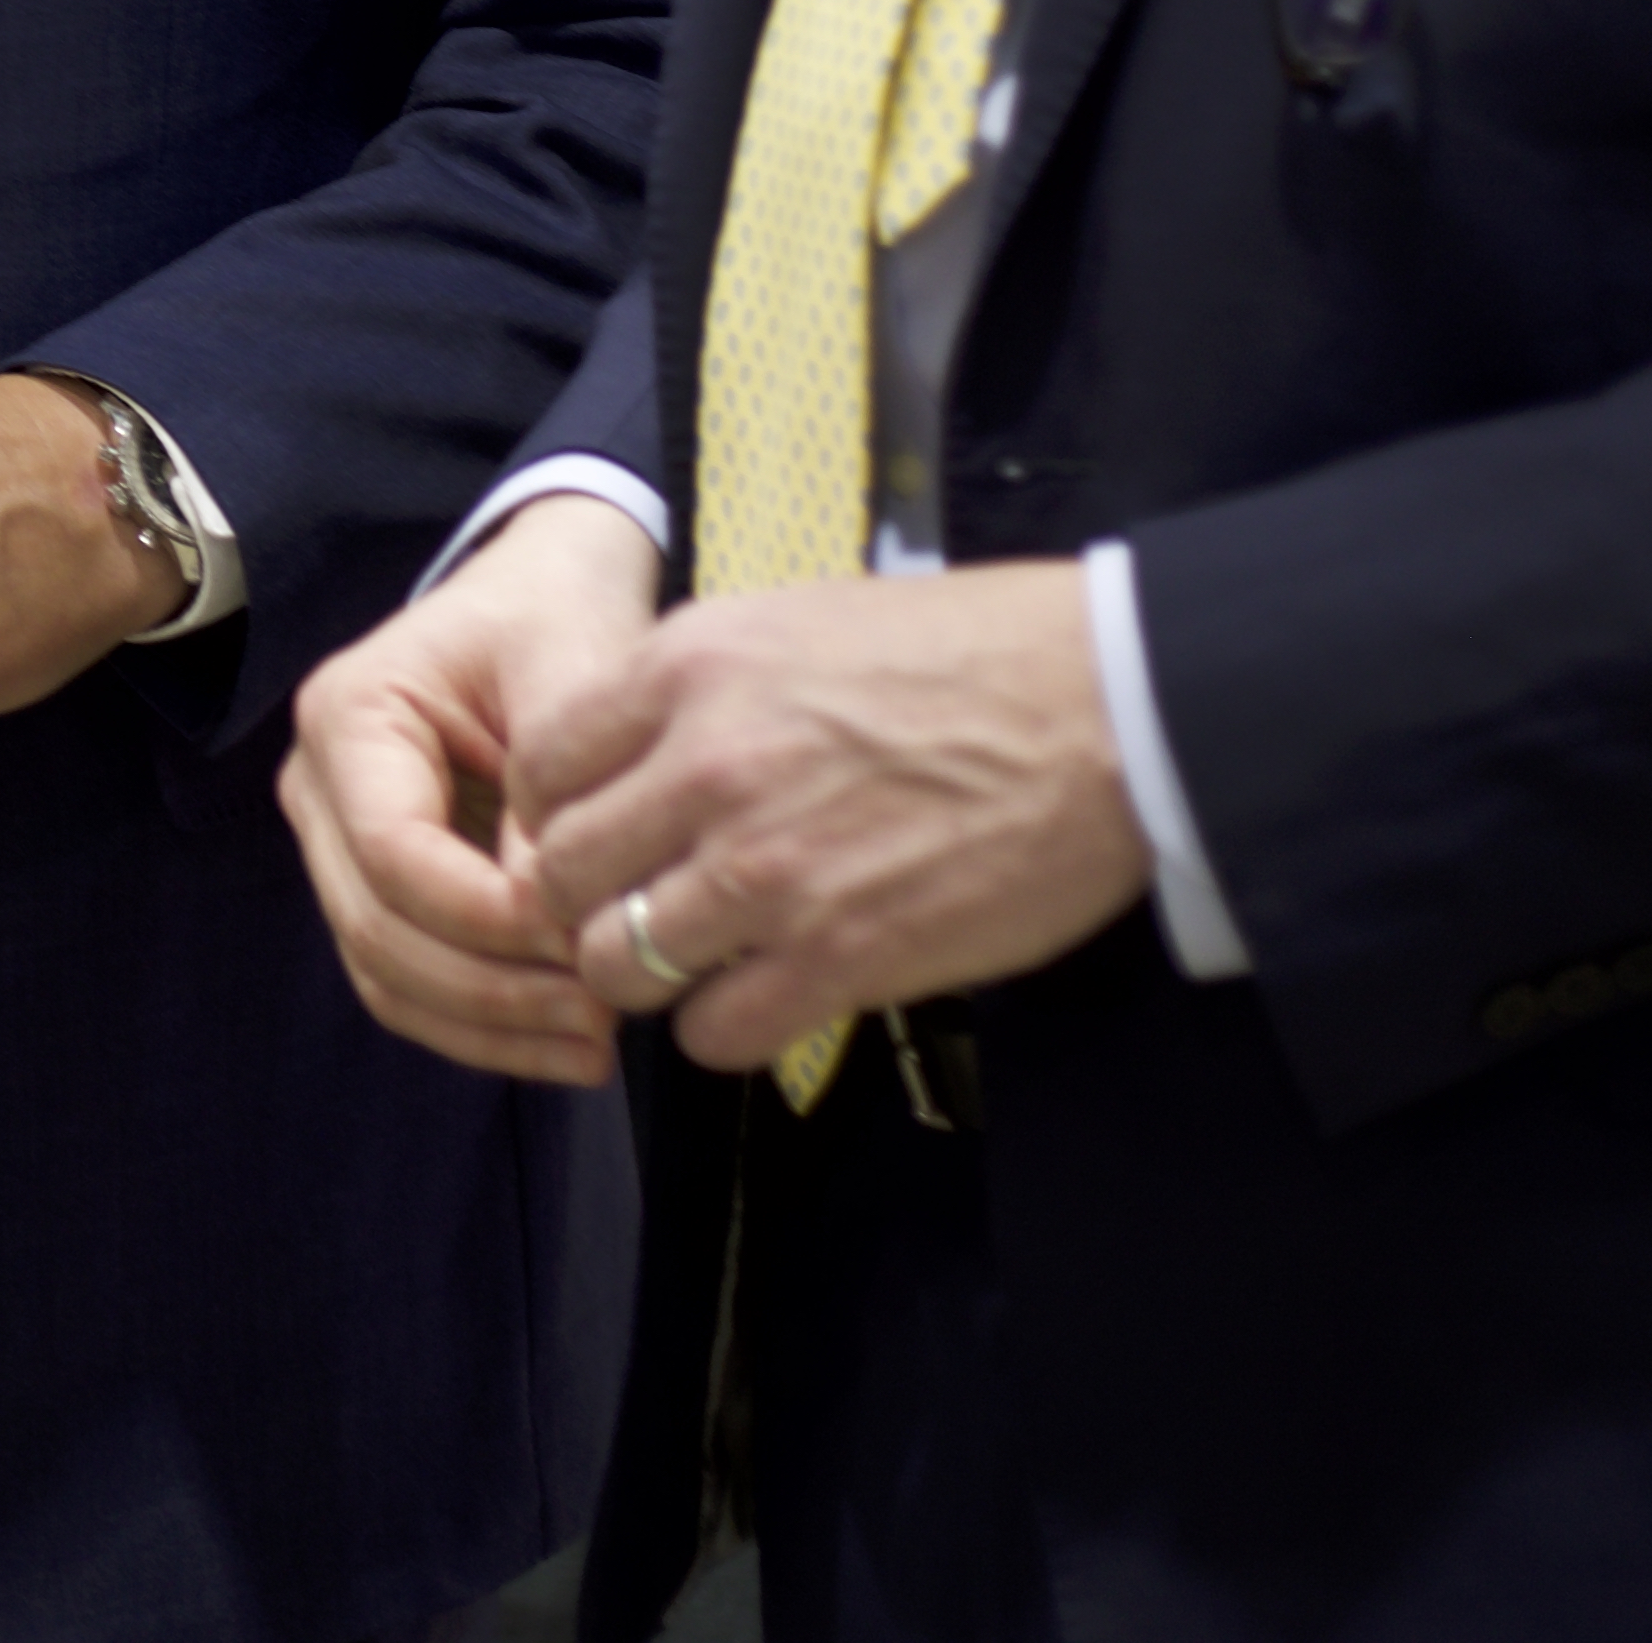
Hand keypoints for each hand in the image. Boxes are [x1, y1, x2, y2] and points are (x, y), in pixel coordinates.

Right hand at [283, 490, 661, 1086]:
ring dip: (486, 1026)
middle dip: (491, 989)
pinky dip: (479, 1027)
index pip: (391, 851)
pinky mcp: (377, 886)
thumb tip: (558, 924)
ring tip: (598, 1045)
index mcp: (348, 715)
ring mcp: (338, 842)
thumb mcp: (570, 677)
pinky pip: (407, 979)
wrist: (543, 596)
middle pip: (376, 925)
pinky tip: (564, 1043)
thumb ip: (553, 798)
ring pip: (384, 971)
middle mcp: (319, 786)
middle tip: (605, 1014)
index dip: (483, 917)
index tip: (586, 942)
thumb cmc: (558, 618)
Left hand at [511, 562, 1148, 1079]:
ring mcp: (767, 871)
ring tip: (700, 960)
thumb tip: (642, 741)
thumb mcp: (800, 619)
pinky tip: (764, 996)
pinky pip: (715, 1032)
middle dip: (586, 901)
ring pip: (620, 963)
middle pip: (562, 872)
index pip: (540, 764)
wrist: (1111, 710)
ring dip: (649, 973)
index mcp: (689, 669)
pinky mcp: (839, 958)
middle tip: (635, 908)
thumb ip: (702, 683)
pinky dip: (725, 1027)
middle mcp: (707, 769)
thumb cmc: (976, 653)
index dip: (555, 812)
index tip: (594, 832)